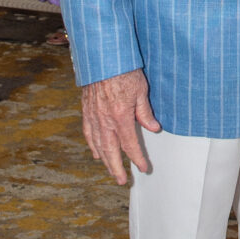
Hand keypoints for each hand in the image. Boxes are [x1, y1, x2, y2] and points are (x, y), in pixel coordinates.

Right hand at [81, 69, 160, 184]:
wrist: (102, 57)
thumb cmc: (124, 70)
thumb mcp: (141, 90)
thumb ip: (145, 112)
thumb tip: (153, 128)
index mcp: (121, 116)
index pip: (130, 144)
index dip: (137, 158)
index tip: (143, 168)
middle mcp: (105, 120)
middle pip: (111, 151)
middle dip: (117, 168)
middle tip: (122, 181)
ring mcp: (93, 116)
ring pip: (98, 145)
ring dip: (105, 161)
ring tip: (111, 171)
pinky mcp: (86, 110)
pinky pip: (88, 133)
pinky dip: (92, 145)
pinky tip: (96, 152)